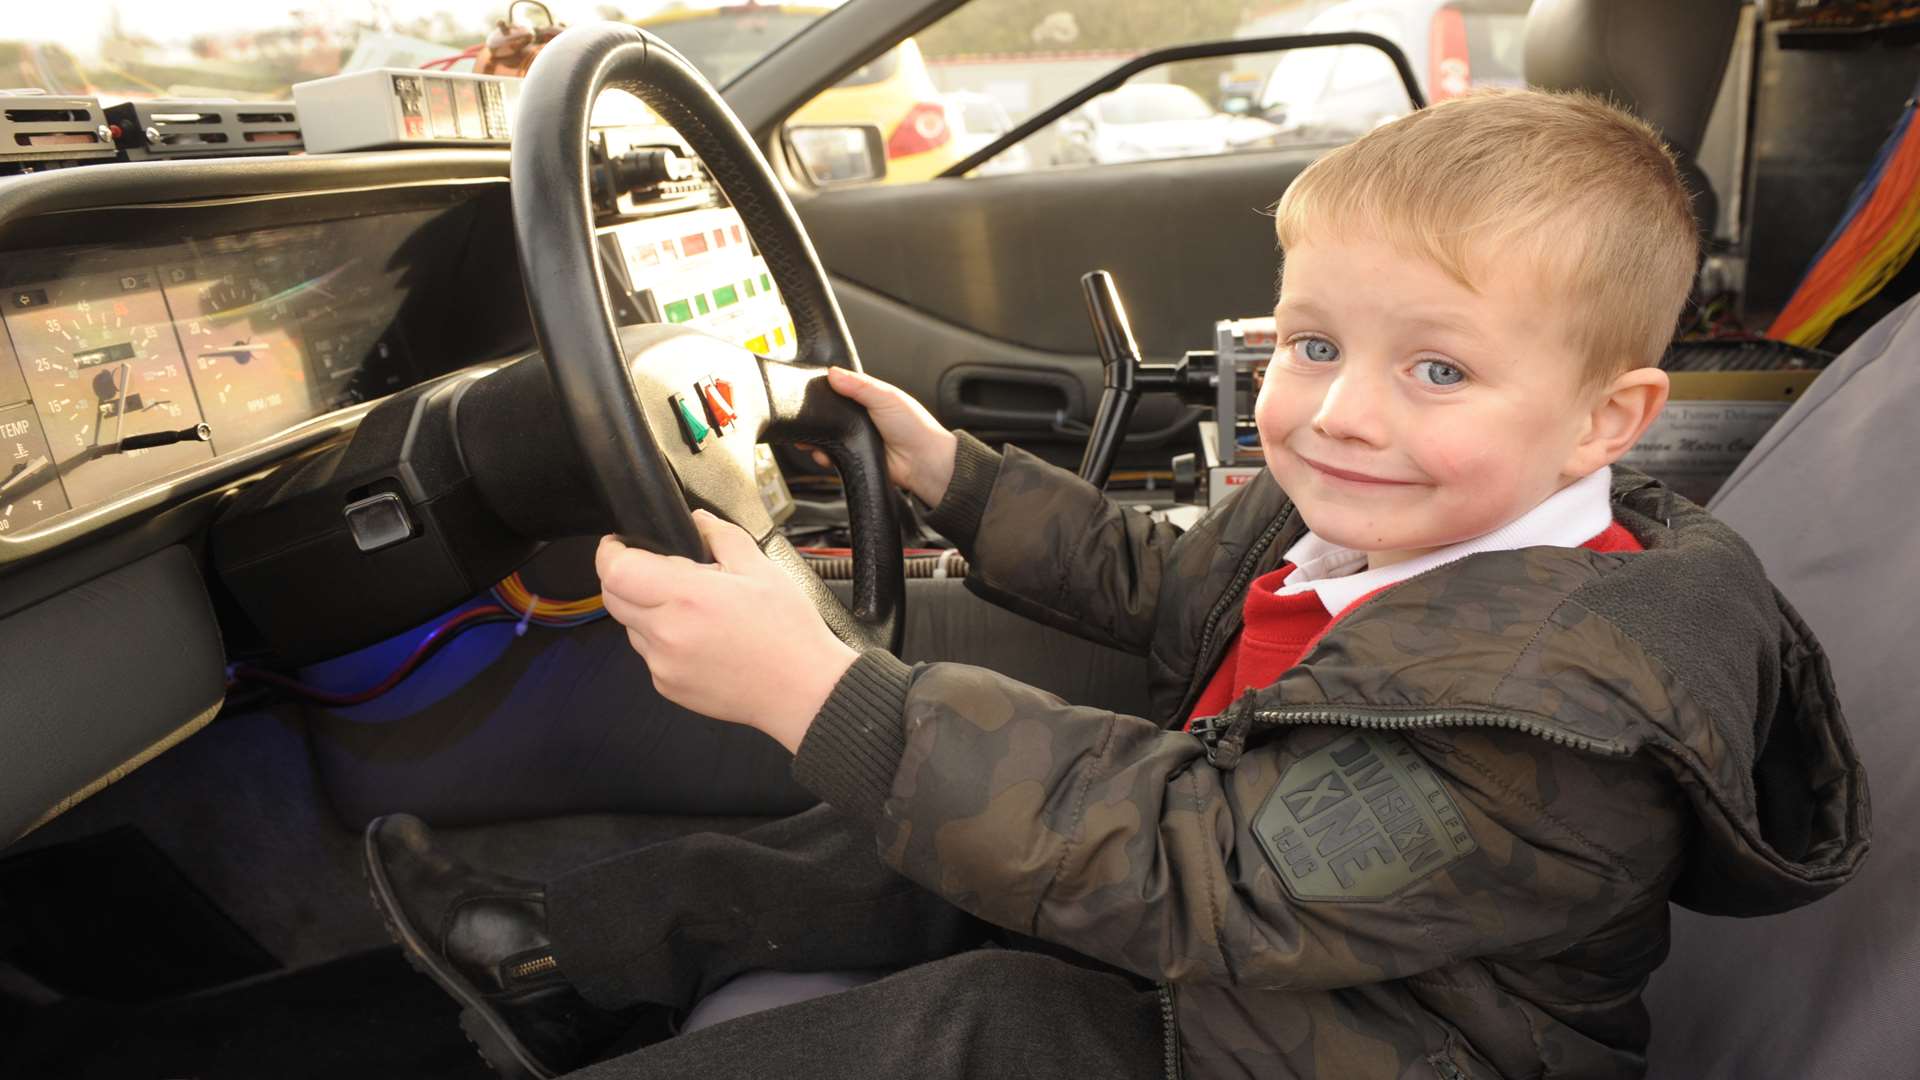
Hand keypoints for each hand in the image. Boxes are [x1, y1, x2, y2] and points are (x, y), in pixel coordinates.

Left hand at [595, 510, 859, 752]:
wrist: (803, 691)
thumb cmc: (788, 633)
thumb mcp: (761, 568)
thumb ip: (720, 535)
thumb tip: (696, 520)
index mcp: (688, 596)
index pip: (616, 570)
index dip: (611, 551)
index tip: (620, 543)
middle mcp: (667, 633)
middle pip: (613, 597)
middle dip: (624, 577)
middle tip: (657, 570)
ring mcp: (663, 664)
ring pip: (630, 626)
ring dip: (645, 610)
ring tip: (690, 609)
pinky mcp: (667, 686)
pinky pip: (648, 654)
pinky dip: (662, 640)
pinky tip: (698, 637)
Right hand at [807, 366, 957, 507]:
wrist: (924, 463)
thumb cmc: (915, 427)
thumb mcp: (886, 397)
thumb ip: (859, 385)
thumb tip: (833, 372)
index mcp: (869, 399)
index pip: (840, 391)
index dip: (825, 391)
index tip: (807, 391)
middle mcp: (860, 418)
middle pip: (830, 415)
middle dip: (816, 418)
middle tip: (805, 418)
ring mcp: (855, 439)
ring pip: (828, 437)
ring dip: (817, 438)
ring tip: (809, 438)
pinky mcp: (853, 458)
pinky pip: (833, 457)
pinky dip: (824, 456)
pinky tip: (822, 454)